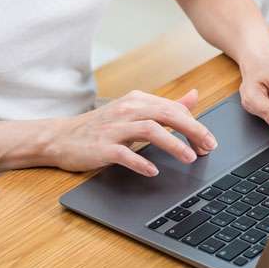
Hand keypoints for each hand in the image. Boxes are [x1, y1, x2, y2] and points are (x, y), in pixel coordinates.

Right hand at [45, 88, 216, 176]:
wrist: (60, 137)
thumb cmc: (101, 126)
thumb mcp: (134, 111)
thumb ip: (165, 105)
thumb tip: (194, 96)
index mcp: (137, 100)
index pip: (174, 108)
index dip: (195, 124)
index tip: (208, 140)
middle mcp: (127, 110)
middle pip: (167, 115)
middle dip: (192, 130)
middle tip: (208, 147)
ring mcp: (114, 128)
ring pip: (150, 130)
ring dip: (173, 144)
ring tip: (190, 157)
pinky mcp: (101, 147)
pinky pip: (124, 153)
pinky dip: (140, 162)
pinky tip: (153, 171)